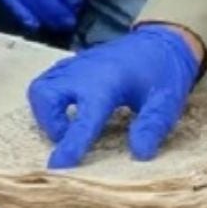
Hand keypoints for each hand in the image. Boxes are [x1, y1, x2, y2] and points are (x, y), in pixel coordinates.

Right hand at [26, 24, 200, 168]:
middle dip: (50, 124)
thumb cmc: (165, 74)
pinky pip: (47, 81)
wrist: (161, 41)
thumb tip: (139, 153)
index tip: (56, 166)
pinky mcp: (72, 64)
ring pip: (39, 88)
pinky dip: (49, 100)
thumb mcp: (166, 103)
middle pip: (44, 96)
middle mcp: (83, 72)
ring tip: (69, 125)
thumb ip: (152, 126)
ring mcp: (75, 65)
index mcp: (108, 84)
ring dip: (46, 112)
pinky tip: (69, 109)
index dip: (70, 145)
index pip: (83, 120)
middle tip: (70, 135)